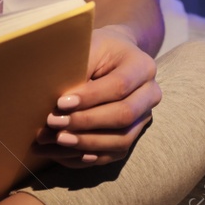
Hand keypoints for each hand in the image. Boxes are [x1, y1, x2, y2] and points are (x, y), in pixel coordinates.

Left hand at [34, 24, 160, 167]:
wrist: (114, 57)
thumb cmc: (97, 50)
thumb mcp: (90, 48)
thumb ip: (79, 70)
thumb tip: (58, 101)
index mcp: (143, 67)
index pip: (119, 86)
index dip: (90, 98)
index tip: (61, 103)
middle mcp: (150, 94)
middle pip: (124, 115)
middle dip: (86, 122)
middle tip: (54, 123)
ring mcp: (144, 117)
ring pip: (121, 140)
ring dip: (86, 143)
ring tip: (57, 140)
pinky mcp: (133, 134)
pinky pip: (114, 153)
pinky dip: (89, 156)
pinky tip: (66, 153)